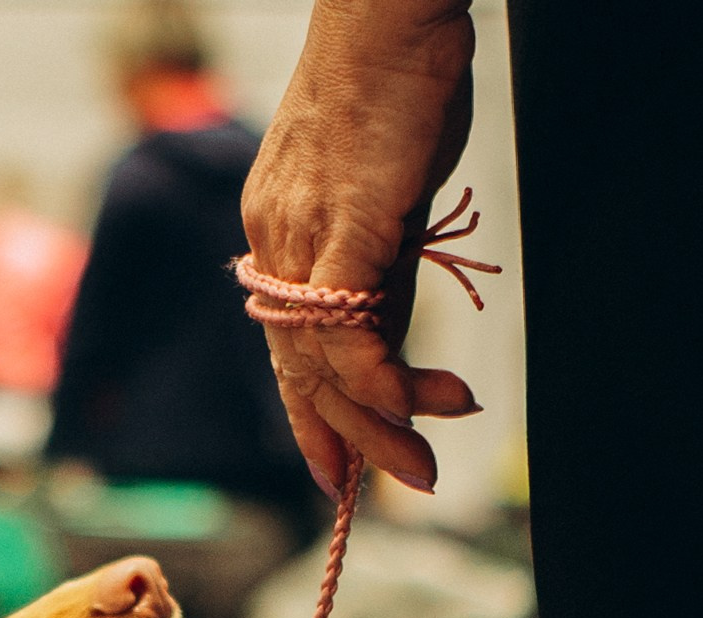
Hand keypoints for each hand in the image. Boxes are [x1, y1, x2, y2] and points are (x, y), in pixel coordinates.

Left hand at [241, 0, 479, 494]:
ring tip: (426, 460)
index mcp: (276, 235)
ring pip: (326, 364)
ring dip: (381, 424)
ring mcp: (302, 236)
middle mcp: (275, 244)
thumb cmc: (398, 86)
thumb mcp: (386, 198)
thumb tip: (393, 342)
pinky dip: (380, 377)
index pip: (289, 350)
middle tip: (400, 484)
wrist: (391, 10)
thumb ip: (382, 272)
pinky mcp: (342, 225)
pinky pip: (348, 328)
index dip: (313, 419)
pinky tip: (416, 402)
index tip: (337, 472)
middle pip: (301, 372)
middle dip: (349, 443)